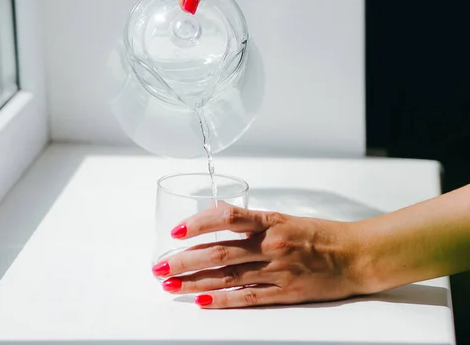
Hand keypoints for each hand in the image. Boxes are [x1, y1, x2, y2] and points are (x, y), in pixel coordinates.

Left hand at [151, 204, 363, 307]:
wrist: (356, 255)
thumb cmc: (320, 235)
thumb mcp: (284, 218)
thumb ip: (252, 220)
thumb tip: (218, 214)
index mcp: (271, 222)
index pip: (227, 217)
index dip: (199, 223)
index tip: (177, 230)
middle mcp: (271, 245)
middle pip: (219, 252)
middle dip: (184, 260)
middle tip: (159, 266)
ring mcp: (278, 271)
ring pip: (228, 276)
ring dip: (195, 282)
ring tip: (170, 285)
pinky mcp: (287, 294)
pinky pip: (249, 297)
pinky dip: (224, 300)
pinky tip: (203, 301)